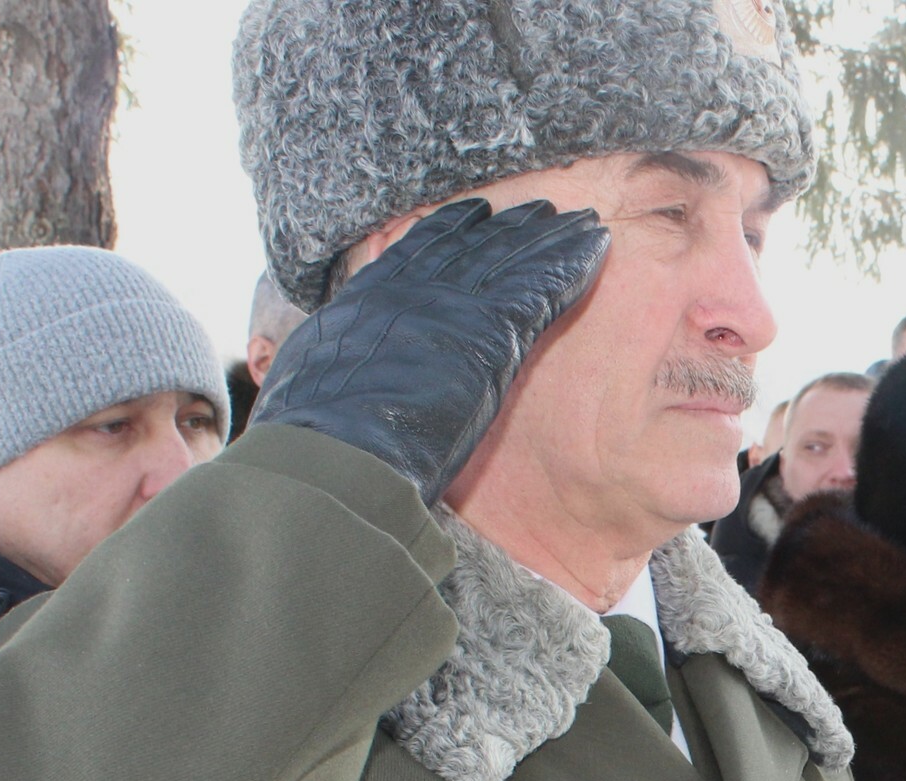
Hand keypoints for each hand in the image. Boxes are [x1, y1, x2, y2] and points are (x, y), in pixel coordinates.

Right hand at [251, 198, 609, 507]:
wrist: (333, 446)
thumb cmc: (311, 430)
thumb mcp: (310, 373)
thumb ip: (333, 356)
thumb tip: (314, 362)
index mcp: (371, 297)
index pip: (419, 252)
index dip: (450, 230)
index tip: (472, 213)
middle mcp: (415, 289)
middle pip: (473, 246)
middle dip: (510, 227)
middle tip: (541, 209)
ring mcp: (454, 307)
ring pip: (514, 257)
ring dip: (550, 238)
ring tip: (581, 221)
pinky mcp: (493, 333)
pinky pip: (541, 287)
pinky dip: (570, 265)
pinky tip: (596, 247)